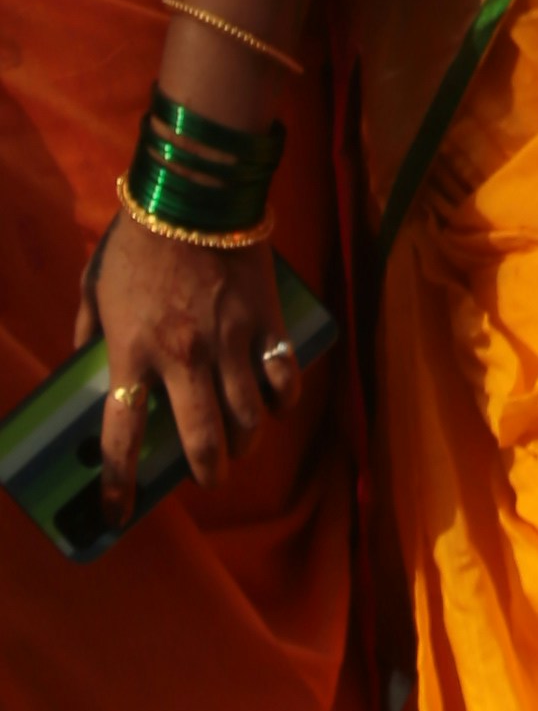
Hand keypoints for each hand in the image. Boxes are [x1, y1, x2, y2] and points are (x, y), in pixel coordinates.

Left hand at [76, 207, 297, 524]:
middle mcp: (183, 358)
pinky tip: (276, 405)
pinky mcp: (266, 322)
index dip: (118, 484)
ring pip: (248, 417)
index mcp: (133, 352)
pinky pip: (282, 377)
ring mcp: (230, 342)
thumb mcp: (94, 285)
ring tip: (241, 444)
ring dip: (245, 441)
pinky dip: (282, 400)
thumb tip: (82, 363)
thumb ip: (86, 331)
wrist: (196, 194)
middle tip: (208, 477)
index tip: (115, 516)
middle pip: (202, 440)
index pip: (123, 436)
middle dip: (207, 471)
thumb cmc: (138, 239)